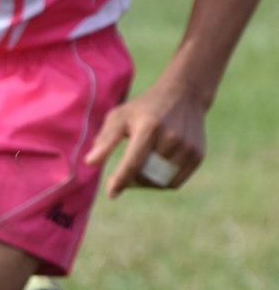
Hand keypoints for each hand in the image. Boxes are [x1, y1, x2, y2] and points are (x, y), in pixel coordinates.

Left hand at [84, 76, 208, 196]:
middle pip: (146, 175)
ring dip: (145, 182)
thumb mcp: (120, 116)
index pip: (133, 163)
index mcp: (149, 127)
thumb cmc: (144, 109)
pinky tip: (154, 170)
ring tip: (139, 170)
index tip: (111, 193)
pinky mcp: (198, 155)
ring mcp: (187, 147)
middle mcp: (172, 138)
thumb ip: (105, 140)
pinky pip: (175, 182)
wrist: (184, 95)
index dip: (121, 181)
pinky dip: (161, 182)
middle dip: (131, 180)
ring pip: (160, 182)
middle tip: (124, 175)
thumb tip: (90, 162)